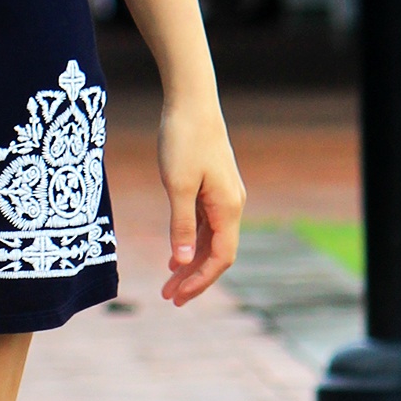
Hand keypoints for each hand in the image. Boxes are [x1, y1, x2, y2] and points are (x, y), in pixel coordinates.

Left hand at [156, 93, 244, 304]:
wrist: (191, 102)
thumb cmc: (183, 140)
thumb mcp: (177, 185)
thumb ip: (181, 224)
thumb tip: (183, 259)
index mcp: (228, 207)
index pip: (221, 257)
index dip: (200, 280)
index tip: (177, 296)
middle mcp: (232, 205)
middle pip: (217, 252)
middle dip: (194, 277)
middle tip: (168, 297)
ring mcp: (223, 196)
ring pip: (210, 239)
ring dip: (190, 261)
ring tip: (168, 281)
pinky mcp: (212, 187)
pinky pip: (205, 224)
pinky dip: (191, 241)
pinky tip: (175, 254)